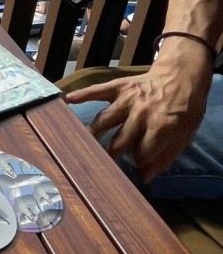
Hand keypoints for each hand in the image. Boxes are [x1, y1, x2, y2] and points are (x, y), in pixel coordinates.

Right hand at [66, 62, 211, 181]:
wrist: (183, 76)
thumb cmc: (186, 109)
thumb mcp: (184, 136)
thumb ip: (164, 157)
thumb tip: (145, 176)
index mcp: (161, 127)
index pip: (141, 153)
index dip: (138, 161)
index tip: (136, 164)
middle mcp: (141, 113)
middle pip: (120, 140)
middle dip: (111, 154)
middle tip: (101, 163)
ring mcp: (128, 98)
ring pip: (105, 120)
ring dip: (92, 134)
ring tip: (81, 145)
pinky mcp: (119, 86)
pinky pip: (98, 91)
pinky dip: (82, 95)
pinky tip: (68, 100)